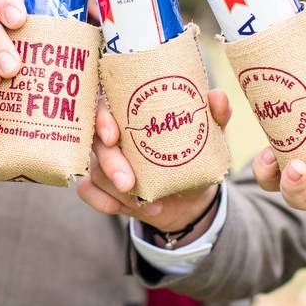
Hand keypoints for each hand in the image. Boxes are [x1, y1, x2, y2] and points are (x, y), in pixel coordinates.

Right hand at [76, 89, 231, 246]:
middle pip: (97, 143)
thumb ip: (214, 116)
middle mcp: (112, 135)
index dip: (103, 119)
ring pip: (95, 172)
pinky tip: (125, 209)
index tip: (113, 135)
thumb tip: (217, 97)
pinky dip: (105, 202)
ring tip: (150, 203)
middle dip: (111, 164)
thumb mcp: (209, 136)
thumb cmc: (194, 155)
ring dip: (119, 192)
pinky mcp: (101, 185)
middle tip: (129, 183)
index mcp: (130, 113)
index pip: (104, 106)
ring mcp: (103, 161)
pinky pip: (88, 191)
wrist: (191, 196)